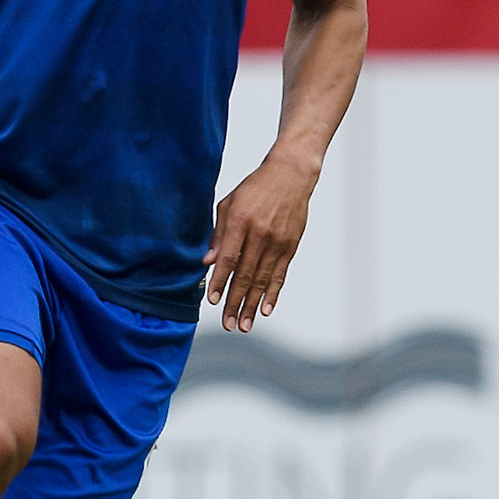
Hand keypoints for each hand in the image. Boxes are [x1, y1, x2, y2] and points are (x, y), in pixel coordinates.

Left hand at [203, 152, 316, 332]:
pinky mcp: (291, 246)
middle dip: (235, 302)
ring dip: (252, 305)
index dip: (219, 281)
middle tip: (228, 323)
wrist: (290, 175)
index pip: (228, 258)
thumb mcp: (228, 204)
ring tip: (244, 324)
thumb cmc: (255, 188)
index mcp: (241, 221)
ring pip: (262, 279)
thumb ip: (218, 234)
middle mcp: (260, 233)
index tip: (212, 300)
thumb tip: (208, 261)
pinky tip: (265, 309)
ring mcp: (278, 241)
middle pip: (245, 274)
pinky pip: (280, 274)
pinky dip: (272, 293)